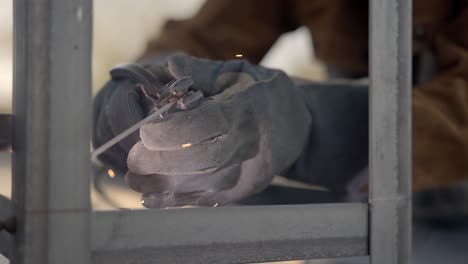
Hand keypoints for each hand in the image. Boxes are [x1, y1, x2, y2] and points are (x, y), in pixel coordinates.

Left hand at [93, 54, 311, 207]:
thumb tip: (171, 66)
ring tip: (134, 180)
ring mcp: (250, 167)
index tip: (145, 133)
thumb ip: (203, 71)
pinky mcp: (245, 187)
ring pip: (206, 184)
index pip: (210, 123)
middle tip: (134, 160)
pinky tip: (151, 199)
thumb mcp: (237, 73)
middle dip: (164, 162)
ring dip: (166, 185)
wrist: (293, 125)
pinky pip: (211, 198)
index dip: (174, 132)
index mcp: (247, 107)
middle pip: (206, 159)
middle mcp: (250, 141)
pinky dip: (178, 201)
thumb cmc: (260, 93)